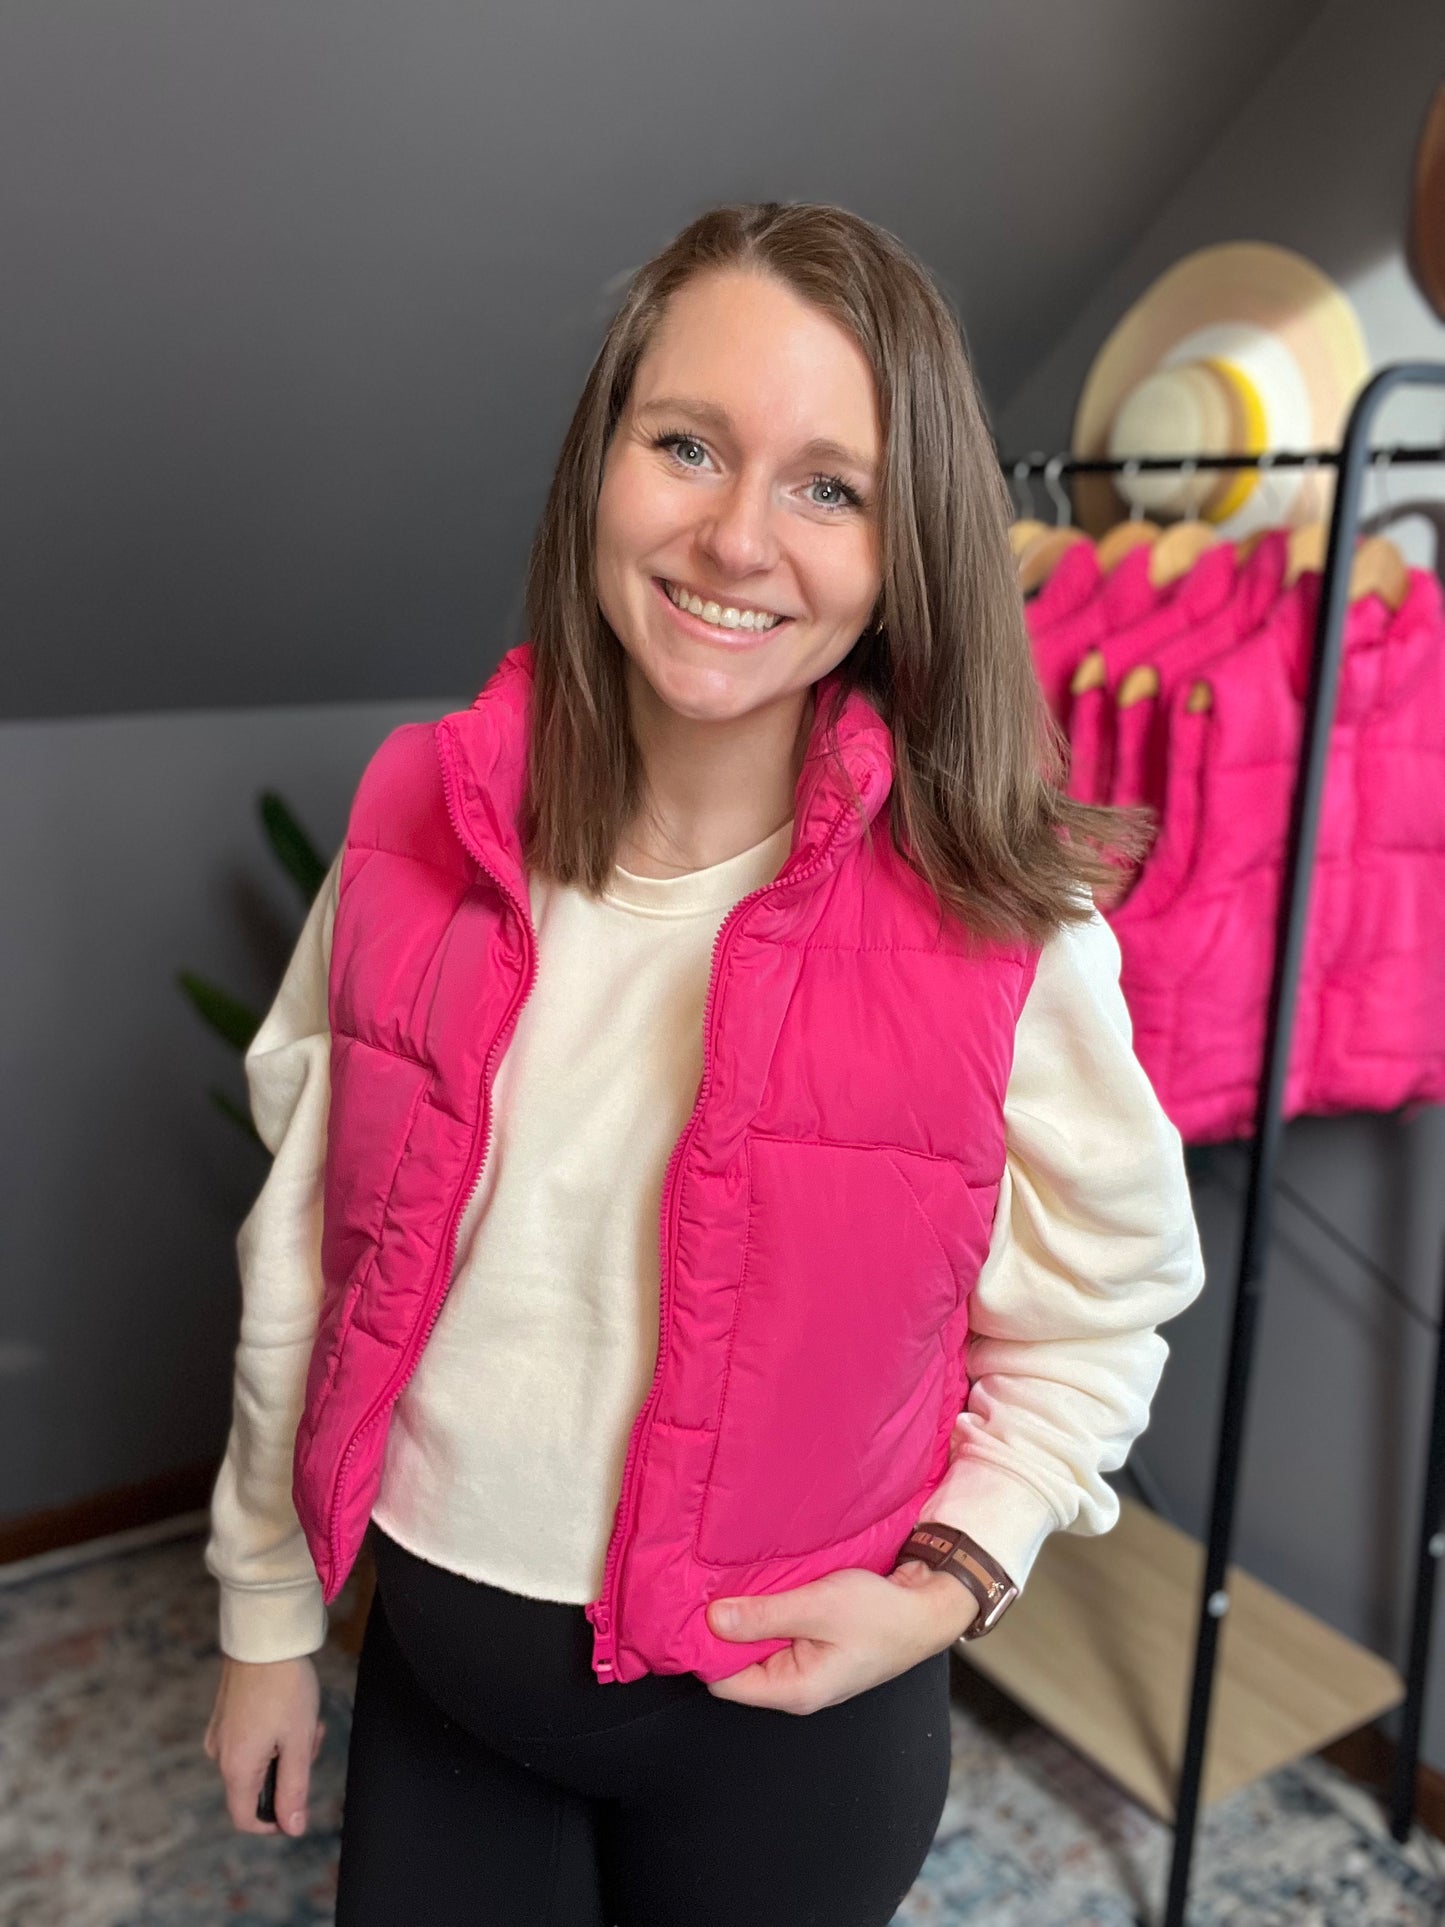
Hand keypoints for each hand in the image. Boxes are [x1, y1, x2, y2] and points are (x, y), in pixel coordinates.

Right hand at [204, 1654, 325, 1835]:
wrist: (263, 1636)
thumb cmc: (284, 1686)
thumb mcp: (298, 1741)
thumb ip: (294, 1789)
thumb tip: (291, 1829)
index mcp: (236, 1767)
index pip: (245, 1818)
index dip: (273, 1822)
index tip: (299, 1804)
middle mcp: (220, 1754)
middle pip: (256, 1786)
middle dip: (289, 1771)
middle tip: (312, 1739)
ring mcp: (220, 1733)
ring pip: (257, 1760)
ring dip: (284, 1749)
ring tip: (305, 1718)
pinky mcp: (225, 1715)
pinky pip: (250, 1740)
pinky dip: (273, 1734)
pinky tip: (289, 1709)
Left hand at [703, 1559, 978, 1713]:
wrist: (927, 1608)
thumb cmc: (879, 1613)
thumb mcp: (817, 1606)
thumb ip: (763, 1615)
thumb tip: (711, 1620)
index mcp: (794, 1690)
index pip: (724, 1682)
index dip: (703, 1647)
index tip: (690, 1609)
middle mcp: (795, 1688)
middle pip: (736, 1665)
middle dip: (723, 1630)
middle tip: (706, 1586)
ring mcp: (805, 1670)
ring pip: (756, 1648)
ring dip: (746, 1618)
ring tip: (730, 1583)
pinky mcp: (814, 1650)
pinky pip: (776, 1636)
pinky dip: (766, 1614)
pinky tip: (760, 1588)